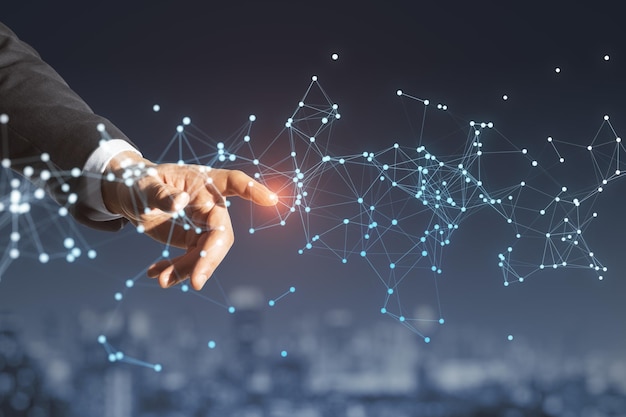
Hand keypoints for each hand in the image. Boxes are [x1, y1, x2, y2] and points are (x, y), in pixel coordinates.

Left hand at [101, 151, 276, 289]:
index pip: (232, 182)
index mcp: (201, 182)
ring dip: (187, 270)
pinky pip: (191, 259)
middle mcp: (208, 203)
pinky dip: (175, 270)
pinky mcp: (193, 239)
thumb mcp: (142, 185)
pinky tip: (156, 273)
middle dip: (210, 259)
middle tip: (195, 283)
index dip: (252, 190)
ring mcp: (202, 223)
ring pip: (206, 252)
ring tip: (161, 280)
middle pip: (221, 232)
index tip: (270, 200)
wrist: (128, 195)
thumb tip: (181, 203)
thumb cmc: (137, 182)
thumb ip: (160, 194)